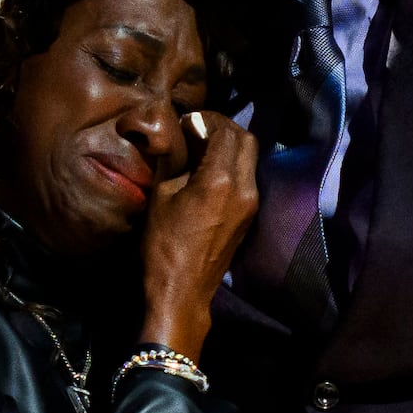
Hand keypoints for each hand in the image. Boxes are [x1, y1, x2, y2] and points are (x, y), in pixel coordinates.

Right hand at [137, 110, 257, 360]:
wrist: (182, 292)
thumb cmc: (164, 246)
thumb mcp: (160, 196)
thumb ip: (173, 160)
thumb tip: (176, 134)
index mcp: (221, 180)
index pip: (225, 131)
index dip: (206, 120)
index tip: (185, 123)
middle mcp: (245, 188)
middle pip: (245, 140)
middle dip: (222, 128)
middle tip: (197, 130)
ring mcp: (251, 203)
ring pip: (249, 158)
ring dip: (229, 146)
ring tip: (201, 148)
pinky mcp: (249, 216)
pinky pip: (247, 177)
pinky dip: (232, 165)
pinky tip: (208, 171)